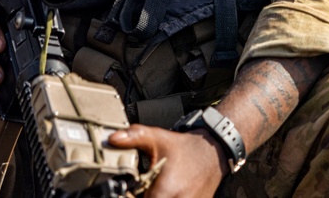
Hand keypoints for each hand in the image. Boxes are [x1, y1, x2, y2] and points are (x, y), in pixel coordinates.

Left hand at [109, 125, 225, 197]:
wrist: (215, 151)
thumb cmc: (187, 148)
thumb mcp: (159, 138)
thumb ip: (135, 137)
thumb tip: (113, 139)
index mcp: (165, 192)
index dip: (129, 197)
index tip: (130, 190)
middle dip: (144, 196)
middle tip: (141, 188)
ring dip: (154, 197)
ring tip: (155, 188)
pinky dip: (168, 197)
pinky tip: (166, 190)